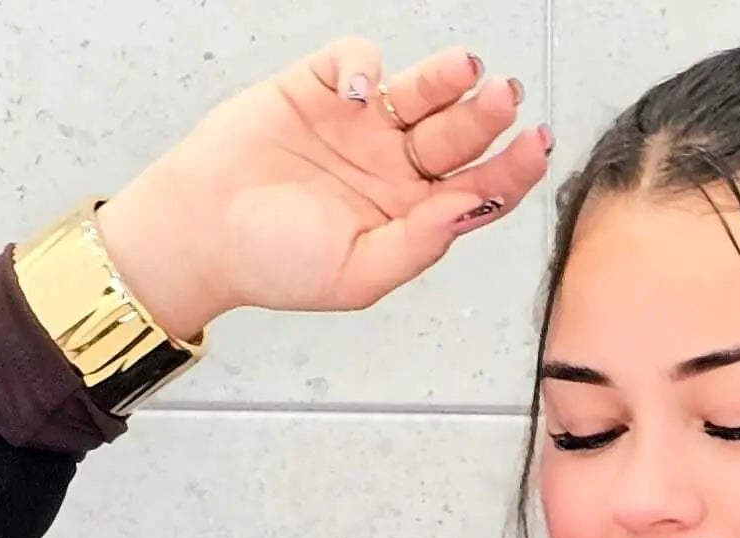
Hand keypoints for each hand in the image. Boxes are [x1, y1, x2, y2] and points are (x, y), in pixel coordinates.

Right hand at [94, 35, 552, 339]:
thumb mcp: (358, 273)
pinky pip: (358, 61)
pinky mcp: (320, 86)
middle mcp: (393, 167)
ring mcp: (361, 124)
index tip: (536, 145)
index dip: (511, 168)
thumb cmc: (275, 263)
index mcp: (410, 215)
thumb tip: (472, 207)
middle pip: (458, 135)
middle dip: (486, 115)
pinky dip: (365, 65)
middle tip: (505, 97)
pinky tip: (359, 91)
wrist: (202, 232)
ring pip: (421, 92)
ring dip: (447, 79)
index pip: (477, 188)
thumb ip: (419, 244)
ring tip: (467, 71)